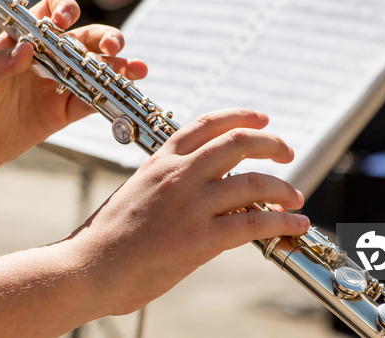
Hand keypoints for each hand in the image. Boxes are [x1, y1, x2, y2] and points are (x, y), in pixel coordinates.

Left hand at [0, 0, 147, 177]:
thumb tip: (26, 49)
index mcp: (20, 40)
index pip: (49, 13)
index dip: (63, 11)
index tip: (65, 22)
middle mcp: (43, 59)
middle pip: (82, 39)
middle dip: (103, 39)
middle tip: (112, 49)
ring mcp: (55, 86)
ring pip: (94, 70)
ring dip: (117, 68)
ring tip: (136, 70)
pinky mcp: (60, 114)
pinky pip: (89, 102)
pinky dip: (109, 98)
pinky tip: (126, 94)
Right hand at [64, 108, 309, 315]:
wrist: (88, 268)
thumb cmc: (108, 236)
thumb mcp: (136, 191)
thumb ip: (167, 182)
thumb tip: (199, 186)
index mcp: (161, 160)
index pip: (207, 123)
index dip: (240, 116)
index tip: (262, 119)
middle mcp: (179, 174)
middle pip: (238, 143)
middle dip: (271, 143)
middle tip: (287, 151)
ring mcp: (190, 204)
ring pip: (254, 182)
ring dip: (284, 188)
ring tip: (296, 197)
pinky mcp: (200, 237)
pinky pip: (254, 222)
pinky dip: (282, 222)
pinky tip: (295, 224)